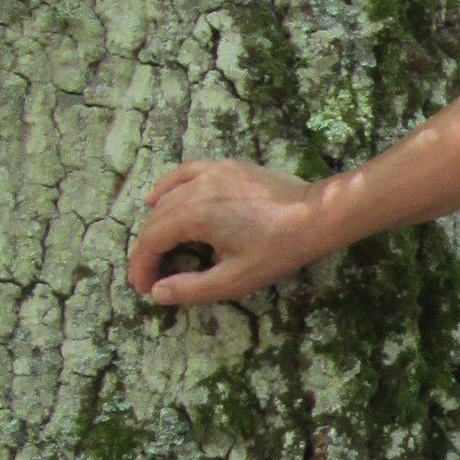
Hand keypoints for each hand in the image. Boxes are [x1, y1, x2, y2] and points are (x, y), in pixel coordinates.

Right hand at [126, 160, 321, 307]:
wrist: (316, 214)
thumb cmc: (278, 249)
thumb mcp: (236, 279)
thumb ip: (193, 288)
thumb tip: (158, 292)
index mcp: (194, 214)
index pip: (151, 240)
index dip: (142, 266)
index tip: (143, 288)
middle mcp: (196, 187)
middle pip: (156, 219)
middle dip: (148, 250)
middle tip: (150, 277)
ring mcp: (211, 171)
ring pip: (168, 197)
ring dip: (156, 223)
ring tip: (155, 249)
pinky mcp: (226, 166)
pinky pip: (185, 173)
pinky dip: (167, 188)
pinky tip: (158, 199)